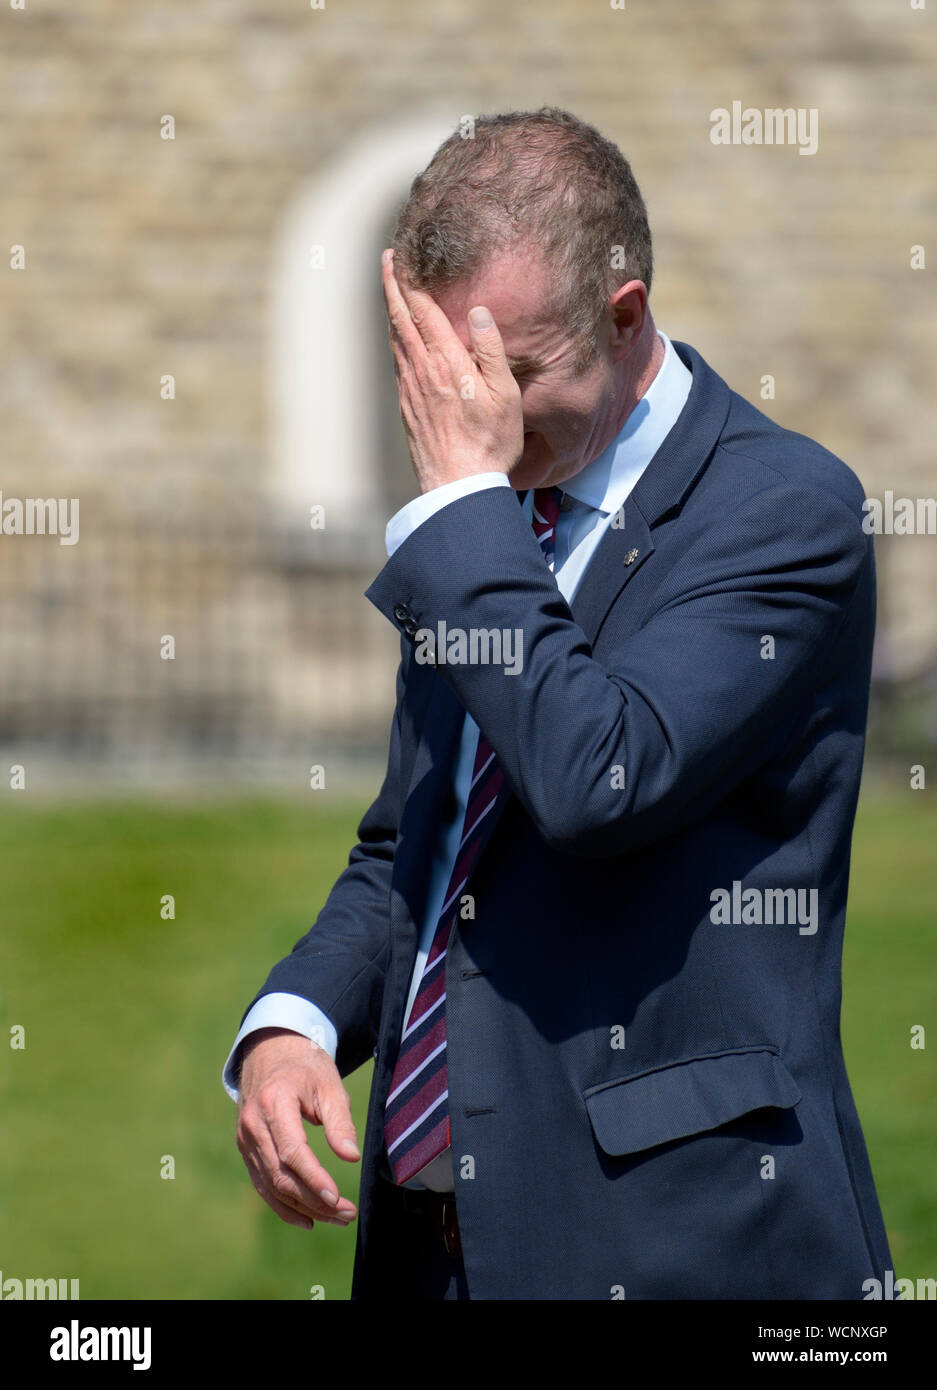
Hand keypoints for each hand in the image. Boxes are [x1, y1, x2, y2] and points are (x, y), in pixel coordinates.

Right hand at [236, 1027, 359, 1230]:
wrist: (271, 1052)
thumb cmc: (306, 1067)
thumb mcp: (330, 1085)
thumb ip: (340, 1121)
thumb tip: (351, 1157)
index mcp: (274, 1103)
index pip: (292, 1152)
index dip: (314, 1179)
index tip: (337, 1198)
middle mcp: (253, 1125)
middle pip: (281, 1175)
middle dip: (314, 1200)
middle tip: (347, 1213)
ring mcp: (245, 1139)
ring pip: (272, 1185)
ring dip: (303, 1208)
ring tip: (335, 1218)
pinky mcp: (246, 1149)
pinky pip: (262, 1184)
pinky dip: (283, 1206)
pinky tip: (307, 1219)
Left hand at [381, 248, 524, 492]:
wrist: (458, 486)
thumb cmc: (490, 442)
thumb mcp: (505, 394)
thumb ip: (491, 349)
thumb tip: (477, 310)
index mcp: (446, 362)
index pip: (422, 310)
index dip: (409, 281)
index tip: (401, 258)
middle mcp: (421, 371)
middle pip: (400, 319)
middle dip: (392, 286)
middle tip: (387, 261)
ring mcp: (410, 389)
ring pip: (394, 339)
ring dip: (391, 311)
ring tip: (391, 291)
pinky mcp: (406, 407)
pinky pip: (396, 362)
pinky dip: (394, 339)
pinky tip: (398, 338)